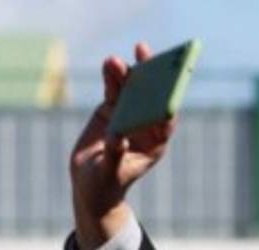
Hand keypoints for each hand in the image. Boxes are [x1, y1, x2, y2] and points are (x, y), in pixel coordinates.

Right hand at [70, 42, 174, 249]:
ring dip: (125, 74)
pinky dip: (111, 78)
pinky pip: (113, 90)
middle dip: (150, 75)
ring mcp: (128, 115)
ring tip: (114, 61)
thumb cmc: (105, 184)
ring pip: (131, 90)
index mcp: (155, 143)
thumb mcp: (110, 172)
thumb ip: (114, 154)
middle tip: (145, 55)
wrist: (90, 185)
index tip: (168, 84)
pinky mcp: (111, 110)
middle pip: (151, 96)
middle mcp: (145, 125)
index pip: (165, 118)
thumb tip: (116, 137)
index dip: (167, 99)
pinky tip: (108, 64)